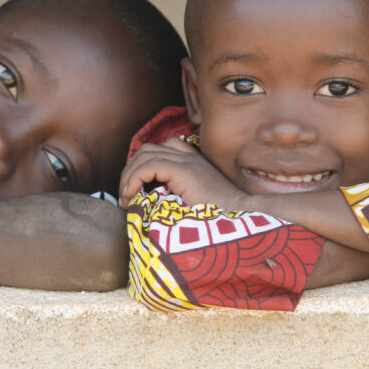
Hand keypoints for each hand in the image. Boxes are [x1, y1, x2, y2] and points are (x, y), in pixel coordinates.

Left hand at [118, 138, 247, 208]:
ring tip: (127, 199)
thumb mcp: (193, 202)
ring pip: (144, 154)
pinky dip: (134, 180)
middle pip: (147, 149)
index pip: (158, 151)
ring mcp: (187, 160)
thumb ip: (176, 196)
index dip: (140, 168)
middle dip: (130, 170)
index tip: (133, 194)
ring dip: (129, 176)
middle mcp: (189, 156)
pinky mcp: (184, 170)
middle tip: (126, 196)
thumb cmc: (220, 219)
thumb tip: (147, 204)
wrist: (242, 218)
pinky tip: (133, 198)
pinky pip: (148, 166)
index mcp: (193, 162)